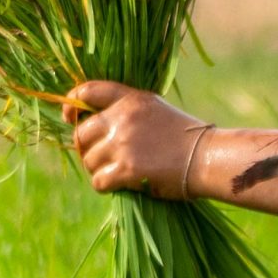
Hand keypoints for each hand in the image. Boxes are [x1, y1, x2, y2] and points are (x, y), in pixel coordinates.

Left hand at [64, 81, 204, 199]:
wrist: (208, 158)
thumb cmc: (187, 138)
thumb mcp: (156, 111)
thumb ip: (128, 112)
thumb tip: (97, 128)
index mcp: (130, 99)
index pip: (88, 91)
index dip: (71, 103)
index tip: (70, 117)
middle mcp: (122, 118)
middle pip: (82, 133)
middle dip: (87, 149)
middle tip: (101, 159)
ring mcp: (123, 144)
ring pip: (89, 160)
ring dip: (97, 169)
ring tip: (115, 173)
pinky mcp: (127, 170)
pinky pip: (99, 181)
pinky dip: (105, 186)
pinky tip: (118, 186)